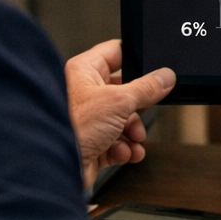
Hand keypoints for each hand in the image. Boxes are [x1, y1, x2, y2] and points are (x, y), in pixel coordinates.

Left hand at [65, 39, 174, 189]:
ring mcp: (88, 119)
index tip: (154, 66)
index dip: (135, 59)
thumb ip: (147, 88)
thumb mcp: (119, 101)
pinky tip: (124, 152)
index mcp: (84, 72)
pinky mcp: (91, 142)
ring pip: (123, 120)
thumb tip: (165, 77)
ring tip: (134, 139)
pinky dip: (124, 148)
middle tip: (146, 109)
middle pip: (124, 91)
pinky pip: (116, 141)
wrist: (55, 166)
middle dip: (139, 107)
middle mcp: (84, 93)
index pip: (115, 53)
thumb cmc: (73, 128)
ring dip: (134, 132)